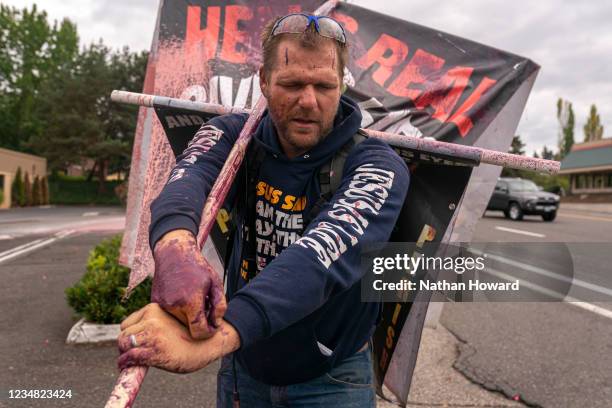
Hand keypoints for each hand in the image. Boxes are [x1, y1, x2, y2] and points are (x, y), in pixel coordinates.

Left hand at [117, 303, 239, 372]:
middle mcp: (152, 319)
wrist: (209, 341)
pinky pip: (130, 356)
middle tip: (130, 353)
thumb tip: (136, 335)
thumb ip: (154, 322)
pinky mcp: (156, 351)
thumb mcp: (170, 319)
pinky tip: (126, 366)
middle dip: (125, 345)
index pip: (128, 323)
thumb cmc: (190, 333)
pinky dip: (125, 363)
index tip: (135, 343)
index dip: (130, 335)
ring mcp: (153, 335)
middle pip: (124, 334)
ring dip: (124, 354)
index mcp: (155, 309)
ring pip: (123, 343)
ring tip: (128, 360)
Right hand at [151, 230, 226, 339]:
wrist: (174, 253)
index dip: (208, 332)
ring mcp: (162, 305)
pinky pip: (168, 314)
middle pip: (189, 327)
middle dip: (198, 321)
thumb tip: (216, 323)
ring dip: (187, 316)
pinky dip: (177, 310)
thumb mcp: (215, 282)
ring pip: (178, 322)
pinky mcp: (155, 302)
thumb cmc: (197, 266)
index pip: (199, 332)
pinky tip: (182, 296)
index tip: (212, 326)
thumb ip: (220, 305)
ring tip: (192, 299)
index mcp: (191, 301)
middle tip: (204, 307)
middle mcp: (174, 305)